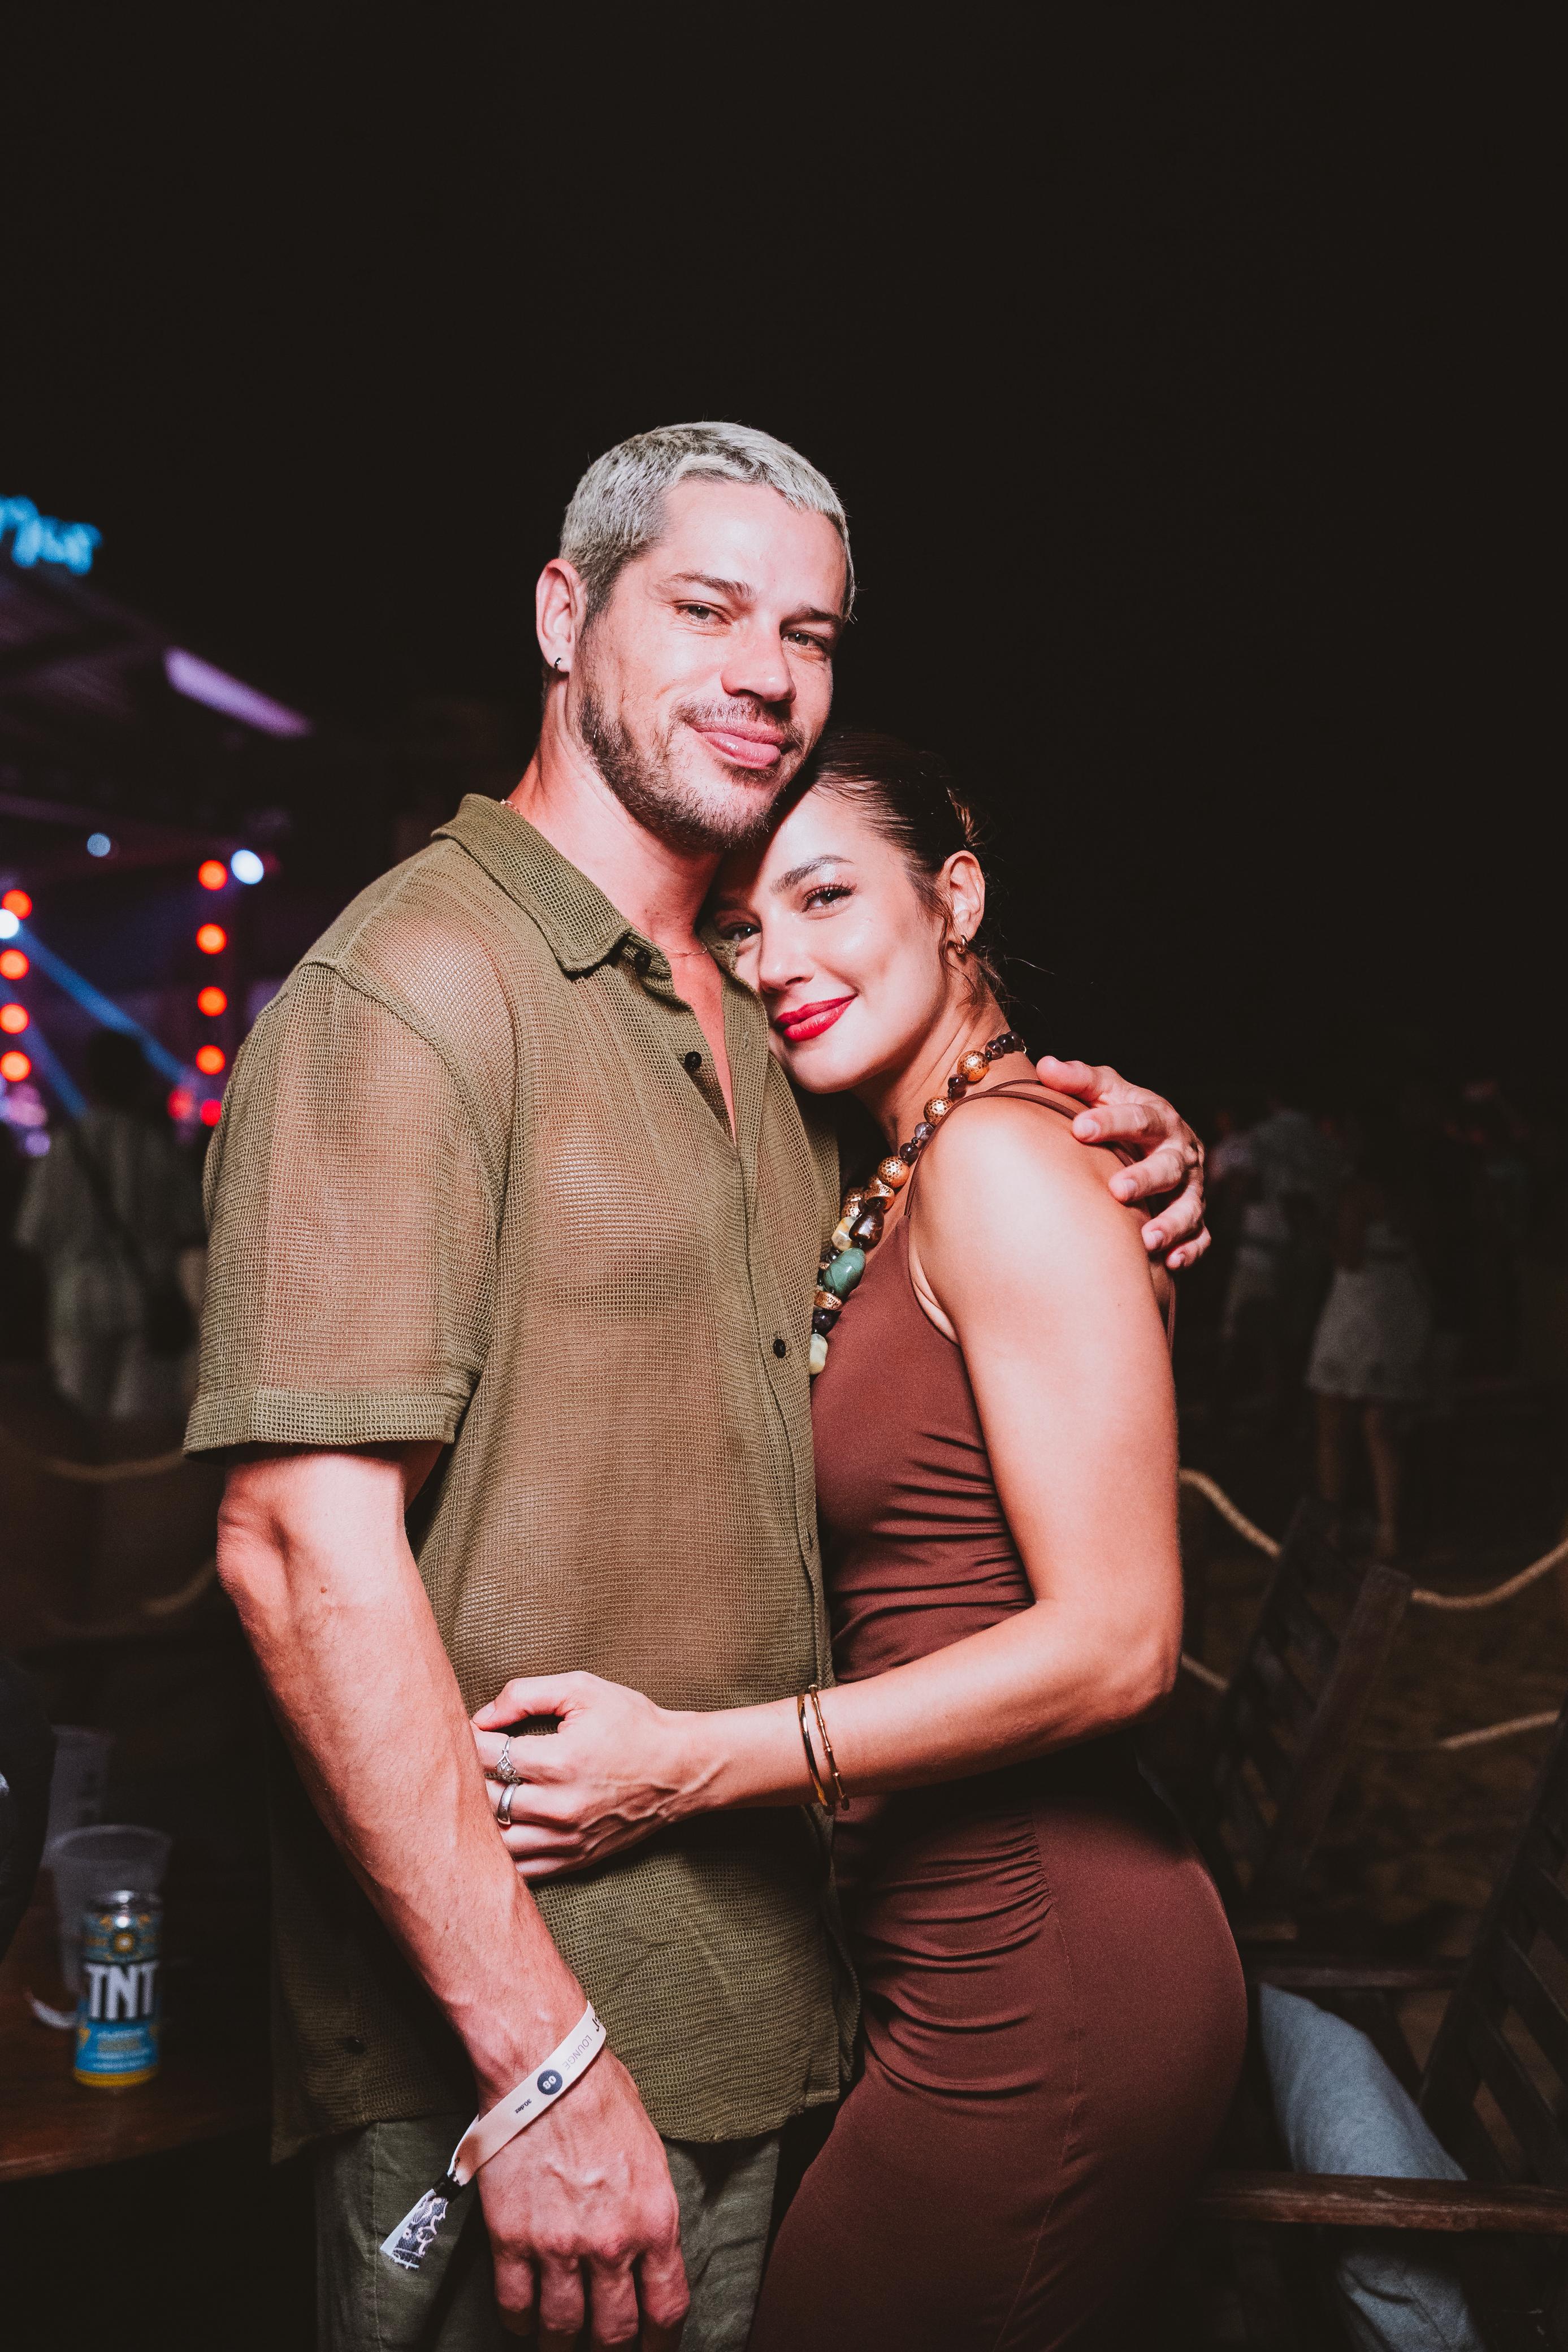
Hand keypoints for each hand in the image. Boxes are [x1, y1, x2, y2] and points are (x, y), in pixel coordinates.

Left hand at [474, 1674, 701, 1880]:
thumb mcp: (583, 1689)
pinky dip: (501, 1855)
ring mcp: (566, 1839)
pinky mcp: (575, 1859)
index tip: (468, 1731)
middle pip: (481, 1800)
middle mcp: (558, 1807)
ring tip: (476, 1798)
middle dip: (465, 1778)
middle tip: (463, 1763)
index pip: (485, 1754)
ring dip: (479, 1820)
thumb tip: (481, 1717)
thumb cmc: (632, 1723)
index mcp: (558, 1761)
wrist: (681, 1769)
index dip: (467, 1738)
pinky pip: (521, 1870)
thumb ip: (525, 1694)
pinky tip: (497, 1832)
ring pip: (495, 1842)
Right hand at [478, 2039, 687, 2346]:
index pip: (666, 2308)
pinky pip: (515, 2305)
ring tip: (562, 2345)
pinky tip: (525, 2322)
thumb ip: (648, 2208)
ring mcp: (558, 2246)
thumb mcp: (650, 2152)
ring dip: (563, 2344)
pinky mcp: (512, 2239)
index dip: (661, 2344)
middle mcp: (610, 2244)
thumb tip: (646, 2246)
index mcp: (654, 2220)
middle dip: (611, 2349)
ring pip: (562, 2329)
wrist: (544, 2067)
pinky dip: (520, 2323)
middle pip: (614, 2331)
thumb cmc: (601, 2094)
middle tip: (604, 2348)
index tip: (655, 2351)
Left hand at [1034, 1054, 1209, 1268]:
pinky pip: (1200, 1237)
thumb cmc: (1122, 1115)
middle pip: (1168, 1167)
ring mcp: (1189, 1188)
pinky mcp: (1195, 1218)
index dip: (1110, 1122)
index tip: (1080, 1128)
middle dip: (1145, 1178)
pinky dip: (1189, 1250)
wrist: (1157, 1141)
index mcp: (1158, 1119)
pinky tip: (1170, 1263)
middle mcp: (1179, 1153)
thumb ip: (1079, 1080)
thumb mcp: (1105, 1092)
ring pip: (1188, 1206)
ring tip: (1146, 1240)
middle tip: (1118, 1190)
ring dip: (1170, 1223)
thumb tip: (1046, 1065)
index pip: (1138, 1117)